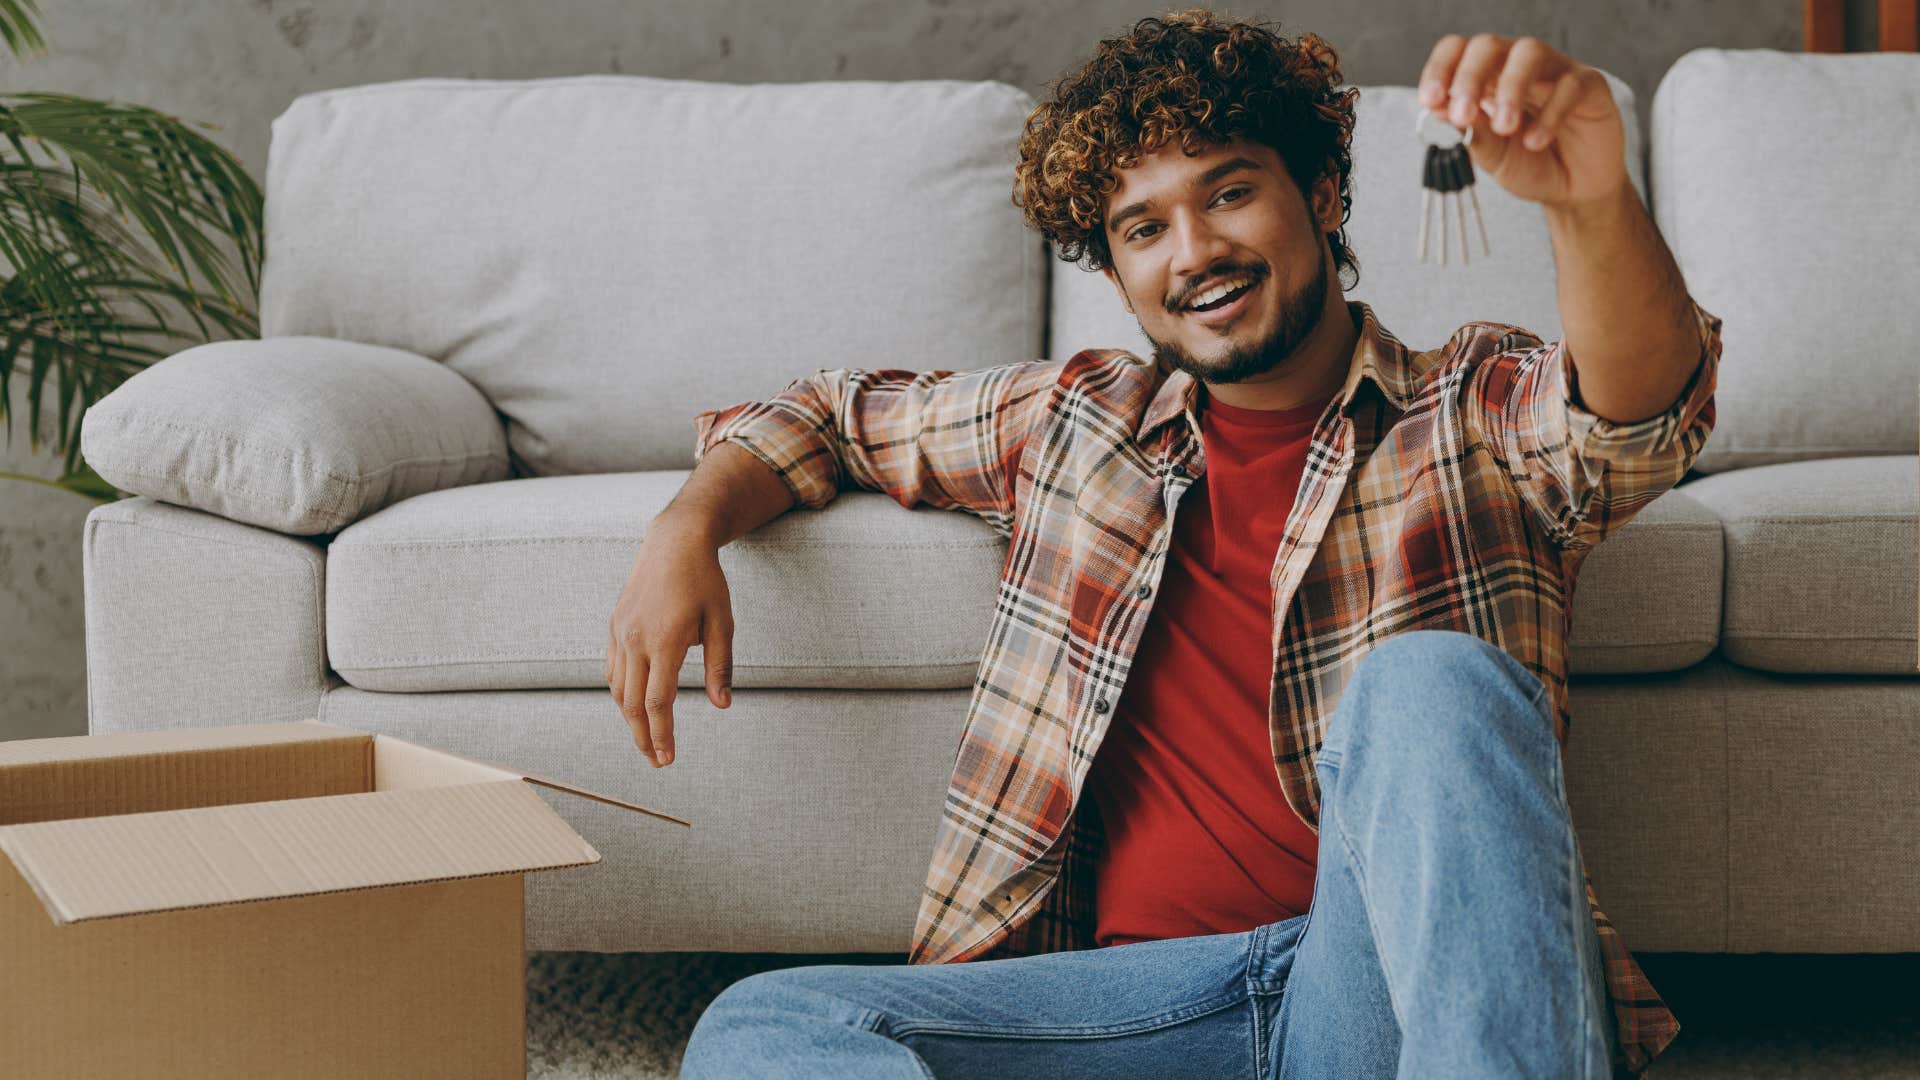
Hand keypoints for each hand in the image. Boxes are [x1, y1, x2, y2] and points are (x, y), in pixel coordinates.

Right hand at [606, 523, 735, 766]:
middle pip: (633, 703)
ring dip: (630, 719)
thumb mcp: (722, 622)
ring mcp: (620, 632)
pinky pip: (612, 669)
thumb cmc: (705, 581)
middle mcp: (636, 640)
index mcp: (665, 641)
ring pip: (618, 689)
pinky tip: (633, 705)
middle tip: (656, 762)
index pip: (658, 701)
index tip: (667, 758)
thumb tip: (723, 705)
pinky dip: (621, 693)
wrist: (674, 541)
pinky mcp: (614, 625)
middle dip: (643, 737)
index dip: (662, 734)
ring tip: (646, 739)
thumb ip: (721, 665)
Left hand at [1417, 34, 1627, 209]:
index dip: (1441, 69)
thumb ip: (1471, 132)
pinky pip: (1570, 84)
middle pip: (1489, 45)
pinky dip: (1550, 114)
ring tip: (1504, 128)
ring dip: (1510, 88)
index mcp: (1487, 79)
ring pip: (1530, 52)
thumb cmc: (1530, 166)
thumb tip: (1438, 108)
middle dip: (1469, 77)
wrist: (1572, 192)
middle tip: (1462, 115)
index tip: (1430, 100)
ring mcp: (1555, 72)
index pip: (1458, 52)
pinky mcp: (1589, 85)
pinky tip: (1536, 141)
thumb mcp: (1492, 155)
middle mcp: (1518, 68)